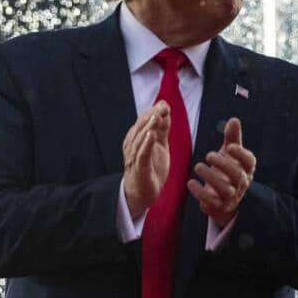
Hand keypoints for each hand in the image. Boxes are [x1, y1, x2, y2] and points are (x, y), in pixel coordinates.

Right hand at [122, 102, 170, 219]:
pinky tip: (151, 135)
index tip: (164, 103)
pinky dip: (146, 145)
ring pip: (140, 139)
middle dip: (152, 115)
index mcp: (136, 138)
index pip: (143, 121)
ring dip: (149, 127)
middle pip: (140, 127)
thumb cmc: (150, 167)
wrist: (142, 193)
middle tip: (163, 106)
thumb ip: (162, 129)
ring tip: (157, 116)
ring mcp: (135, 157)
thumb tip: (165, 109)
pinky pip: (142, 155)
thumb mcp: (159, 145)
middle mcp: (132, 145)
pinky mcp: (140, 169)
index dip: (153, 111)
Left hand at [188, 117, 254, 227]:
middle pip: (238, 176)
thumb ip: (232, 137)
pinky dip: (200, 193)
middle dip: (224, 165)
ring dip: (211, 178)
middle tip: (209, 155)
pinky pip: (211, 203)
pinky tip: (190, 182)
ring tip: (198, 166)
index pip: (249, 161)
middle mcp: (242, 183)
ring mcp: (231, 197)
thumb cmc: (227, 168)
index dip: (241, 154)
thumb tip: (234, 119)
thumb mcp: (229, 153)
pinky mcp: (219, 206)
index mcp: (246, 168)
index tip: (229, 146)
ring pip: (226, 190)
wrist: (223, 197)